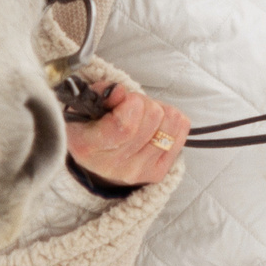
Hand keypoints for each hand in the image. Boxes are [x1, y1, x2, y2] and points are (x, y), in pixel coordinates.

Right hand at [66, 85, 191, 189]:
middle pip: (154, 117)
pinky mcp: (157, 173)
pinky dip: (172, 121)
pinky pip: (181, 131)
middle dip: (145, 102)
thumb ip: (100, 94)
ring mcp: (137, 171)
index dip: (131, 103)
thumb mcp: (84, 105)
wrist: (95, 160)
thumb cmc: (89, 126)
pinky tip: (155, 125)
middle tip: (132, 107)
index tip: (123, 99)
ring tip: (143, 116)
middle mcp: (113, 165)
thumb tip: (119, 91)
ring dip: (160, 111)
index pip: (125, 126)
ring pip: (171, 123)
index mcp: (88, 147)